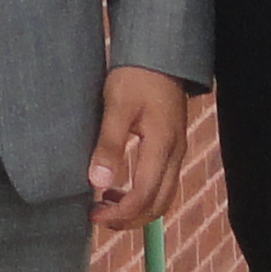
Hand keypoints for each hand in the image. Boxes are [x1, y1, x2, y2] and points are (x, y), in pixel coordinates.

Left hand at [86, 67, 187, 230]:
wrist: (159, 52)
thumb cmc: (136, 75)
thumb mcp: (117, 105)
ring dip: (137, 209)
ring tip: (105, 206)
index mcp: (162, 145)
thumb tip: (98, 182)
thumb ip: (109, 144)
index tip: (93, 215)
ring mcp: (176, 151)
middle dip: (130, 219)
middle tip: (98, 217)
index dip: (120, 213)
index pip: (145, 195)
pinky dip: (143, 195)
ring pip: (163, 196)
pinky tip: (120, 188)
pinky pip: (162, 183)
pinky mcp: (172, 146)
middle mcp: (175, 153)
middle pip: (159, 204)